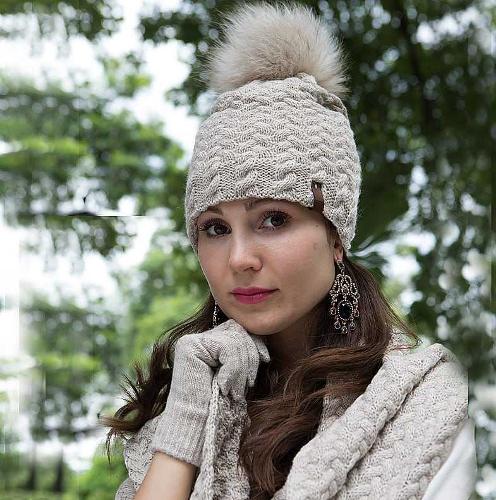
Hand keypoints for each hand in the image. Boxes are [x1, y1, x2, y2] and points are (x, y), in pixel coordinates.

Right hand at [151, 318, 269, 466]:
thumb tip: (262, 339)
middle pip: (236, 330)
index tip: (265, 359)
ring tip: (236, 391)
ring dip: (241, 367)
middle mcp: (196, 339)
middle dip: (249, 356)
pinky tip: (224, 388)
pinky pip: (225, 347)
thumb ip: (242, 355)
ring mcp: (191, 342)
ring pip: (233, 338)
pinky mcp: (190, 348)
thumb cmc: (219, 407)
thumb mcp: (236, 376)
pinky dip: (232, 368)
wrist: (197, 430)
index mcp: (207, 344)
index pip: (236, 329)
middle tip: (247, 384)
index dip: (254, 342)